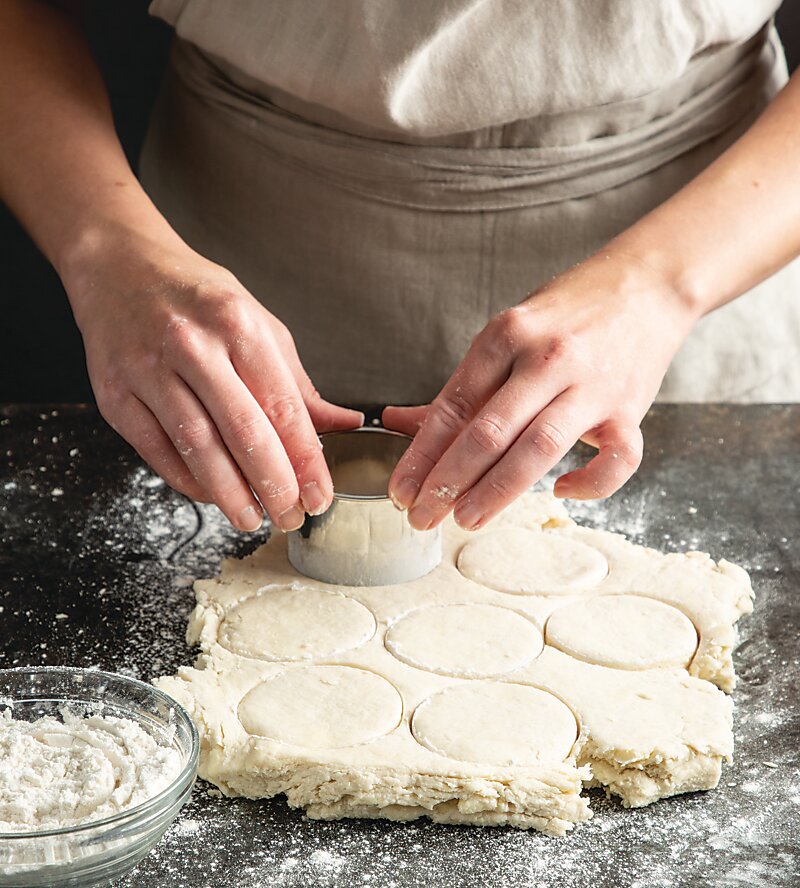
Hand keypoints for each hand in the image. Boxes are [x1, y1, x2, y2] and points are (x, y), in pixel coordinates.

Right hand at [65, 225, 361, 531]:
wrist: (119, 266)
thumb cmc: (196, 296)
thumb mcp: (258, 323)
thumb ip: (297, 382)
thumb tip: (343, 424)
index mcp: (237, 324)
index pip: (282, 407)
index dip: (306, 460)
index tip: (320, 494)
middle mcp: (191, 345)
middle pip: (242, 432)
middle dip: (273, 485)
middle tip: (291, 515)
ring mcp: (146, 368)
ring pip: (196, 447)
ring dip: (229, 493)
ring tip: (252, 517)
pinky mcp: (113, 393)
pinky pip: (156, 450)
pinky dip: (187, 480)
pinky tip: (211, 494)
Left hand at [385, 252, 697, 530]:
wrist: (647, 284)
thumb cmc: (567, 315)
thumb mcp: (508, 335)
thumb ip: (460, 386)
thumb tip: (396, 421)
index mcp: (507, 335)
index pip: (453, 406)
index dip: (421, 454)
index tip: (401, 490)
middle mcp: (547, 358)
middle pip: (488, 431)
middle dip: (448, 481)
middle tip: (421, 516)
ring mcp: (591, 385)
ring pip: (539, 447)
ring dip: (497, 490)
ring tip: (466, 518)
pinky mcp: (631, 409)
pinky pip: (617, 459)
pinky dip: (591, 485)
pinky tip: (560, 493)